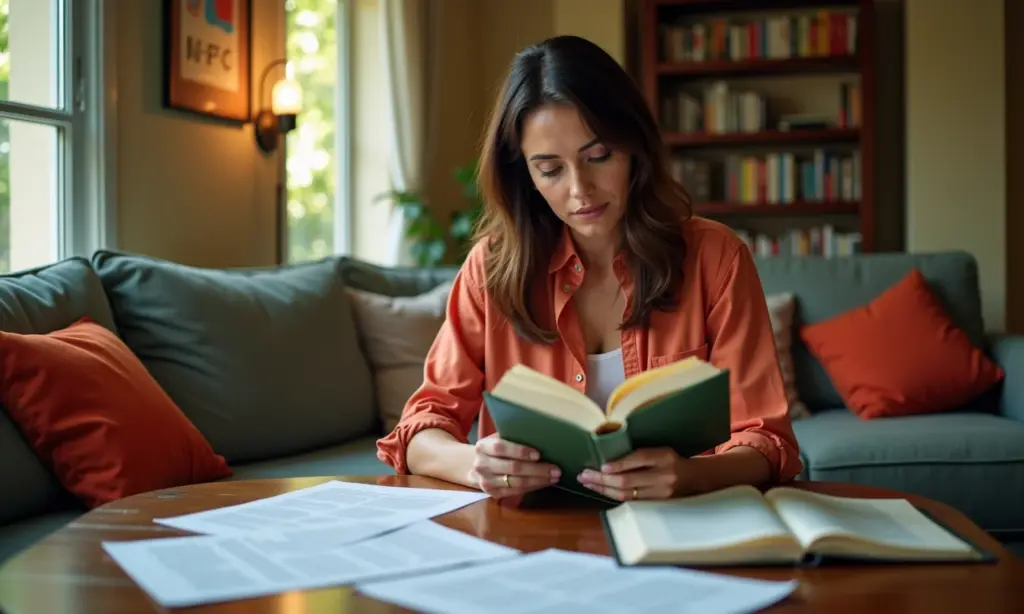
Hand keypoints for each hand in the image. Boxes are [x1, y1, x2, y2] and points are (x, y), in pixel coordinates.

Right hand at [469, 433, 560, 497]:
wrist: (473, 466)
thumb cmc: (493, 449)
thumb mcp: (496, 439)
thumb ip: (512, 437)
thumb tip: (542, 437)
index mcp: (483, 447)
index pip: (500, 448)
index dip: (519, 451)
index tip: (538, 454)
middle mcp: (482, 465)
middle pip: (512, 468)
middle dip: (537, 469)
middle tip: (556, 469)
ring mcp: (486, 482)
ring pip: (516, 483)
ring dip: (538, 480)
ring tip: (554, 477)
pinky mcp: (493, 494)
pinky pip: (516, 492)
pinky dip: (532, 487)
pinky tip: (544, 483)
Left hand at [577, 447, 694, 500]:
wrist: (693, 478)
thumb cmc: (671, 459)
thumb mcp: (660, 450)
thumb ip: (639, 453)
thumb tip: (608, 454)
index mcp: (663, 456)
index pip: (639, 459)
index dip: (619, 464)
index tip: (602, 466)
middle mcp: (663, 476)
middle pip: (628, 481)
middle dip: (602, 479)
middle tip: (584, 475)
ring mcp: (660, 493)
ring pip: (626, 494)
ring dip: (603, 489)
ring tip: (587, 483)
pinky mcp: (655, 504)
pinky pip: (630, 501)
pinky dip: (613, 495)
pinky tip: (601, 490)